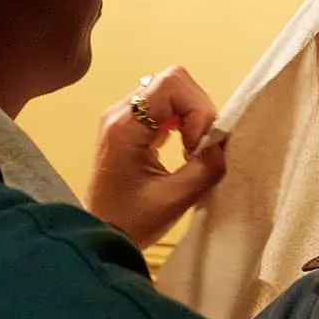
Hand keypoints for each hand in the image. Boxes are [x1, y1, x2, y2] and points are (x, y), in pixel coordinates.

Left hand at [85, 66, 227, 248]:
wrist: (97, 236)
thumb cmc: (129, 222)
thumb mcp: (173, 200)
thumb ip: (204, 169)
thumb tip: (221, 144)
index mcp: (125, 126)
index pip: (171, 83)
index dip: (196, 109)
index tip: (197, 146)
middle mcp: (120, 113)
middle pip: (172, 81)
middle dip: (197, 111)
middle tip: (199, 148)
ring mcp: (122, 117)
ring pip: (170, 91)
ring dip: (191, 116)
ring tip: (192, 150)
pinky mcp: (128, 126)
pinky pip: (162, 107)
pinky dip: (181, 121)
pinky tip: (182, 148)